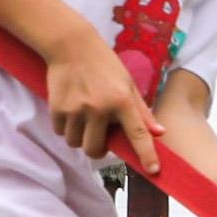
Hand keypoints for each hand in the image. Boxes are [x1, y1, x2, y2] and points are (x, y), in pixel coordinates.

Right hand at [43, 33, 160, 175]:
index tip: (153, 171)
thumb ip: (142, 111)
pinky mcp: (57, 108)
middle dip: (97, 149)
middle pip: (95, 150)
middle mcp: (100, 108)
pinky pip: (60, 132)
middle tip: (99, 137)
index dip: (147, 155)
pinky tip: (70, 110)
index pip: (138, 134)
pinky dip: (65, 128)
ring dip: (80, 138)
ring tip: (83, 118)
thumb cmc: (105, 65)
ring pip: (76, 143)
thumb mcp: (128, 84)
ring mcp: (77, 109)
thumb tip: (159, 133)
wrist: (71, 46)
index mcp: (122, 101)